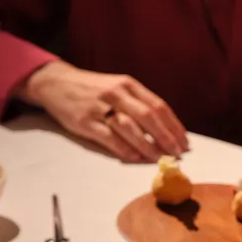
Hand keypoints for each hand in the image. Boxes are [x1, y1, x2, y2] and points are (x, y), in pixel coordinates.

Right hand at [19, 61, 188, 162]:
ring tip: (159, 159)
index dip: (174, 126)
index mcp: (128, 84)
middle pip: (147, 117)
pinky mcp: (85, 121)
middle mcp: (116, 93)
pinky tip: (135, 158)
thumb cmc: (94, 90)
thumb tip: (166, 130)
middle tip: (176, 154)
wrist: (56, 83)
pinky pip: (108, 137)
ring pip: (129, 127)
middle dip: (165, 138)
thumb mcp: (119, 88)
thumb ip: (140, 104)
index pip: (158, 106)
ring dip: (147, 145)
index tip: (185, 143)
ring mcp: (99, 106)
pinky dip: (124, 149)